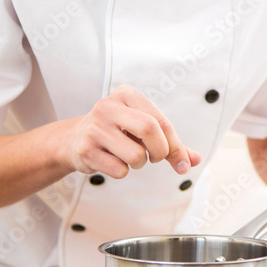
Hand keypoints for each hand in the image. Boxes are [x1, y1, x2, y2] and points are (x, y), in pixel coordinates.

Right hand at [60, 85, 200, 178]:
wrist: (73, 140)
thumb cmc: (117, 132)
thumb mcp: (142, 129)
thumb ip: (170, 143)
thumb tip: (194, 161)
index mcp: (126, 94)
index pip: (161, 121)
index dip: (176, 145)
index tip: (183, 163)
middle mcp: (108, 106)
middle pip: (150, 129)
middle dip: (161, 152)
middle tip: (155, 158)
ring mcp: (95, 127)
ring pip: (136, 155)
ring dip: (140, 164)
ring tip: (128, 156)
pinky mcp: (85, 149)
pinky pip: (120, 170)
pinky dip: (122, 172)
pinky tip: (111, 161)